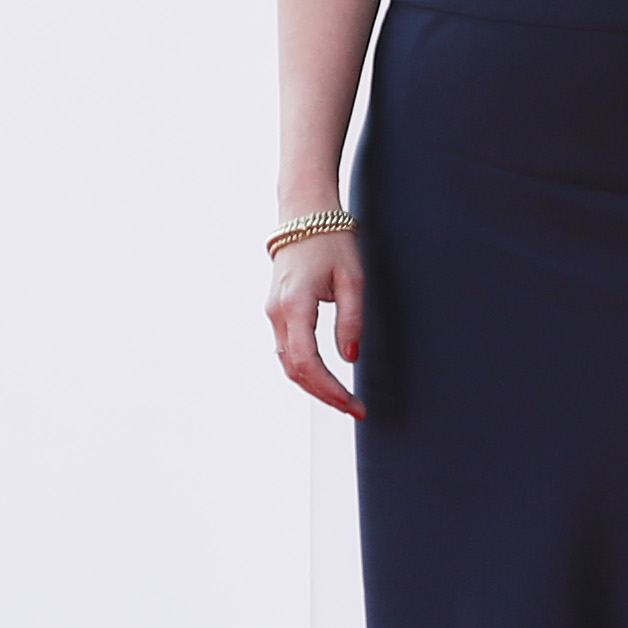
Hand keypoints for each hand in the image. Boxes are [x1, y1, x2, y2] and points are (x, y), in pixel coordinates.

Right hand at [266, 230, 362, 417]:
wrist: (305, 217)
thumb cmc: (333, 243)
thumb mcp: (353, 279)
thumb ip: (351, 319)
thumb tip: (350, 357)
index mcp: (295, 306)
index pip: (308, 362)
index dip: (330, 389)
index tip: (354, 404)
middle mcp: (277, 313)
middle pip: (295, 370)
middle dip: (324, 394)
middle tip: (355, 409)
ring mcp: (273, 313)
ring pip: (288, 363)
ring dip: (314, 385)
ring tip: (344, 400)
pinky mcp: (277, 312)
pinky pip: (288, 350)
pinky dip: (305, 369)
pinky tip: (327, 379)